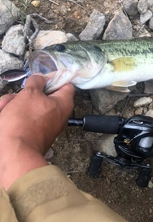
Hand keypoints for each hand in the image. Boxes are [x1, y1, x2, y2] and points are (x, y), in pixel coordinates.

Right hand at [0, 75, 73, 189]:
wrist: (13, 154)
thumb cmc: (24, 122)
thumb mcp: (30, 94)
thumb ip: (37, 82)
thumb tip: (40, 79)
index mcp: (64, 103)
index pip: (65, 85)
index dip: (53, 78)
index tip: (40, 78)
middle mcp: (57, 115)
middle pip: (42, 96)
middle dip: (25, 94)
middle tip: (15, 97)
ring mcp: (45, 126)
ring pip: (28, 107)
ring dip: (14, 104)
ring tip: (4, 108)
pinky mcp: (33, 134)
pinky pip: (23, 120)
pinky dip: (12, 117)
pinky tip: (3, 115)